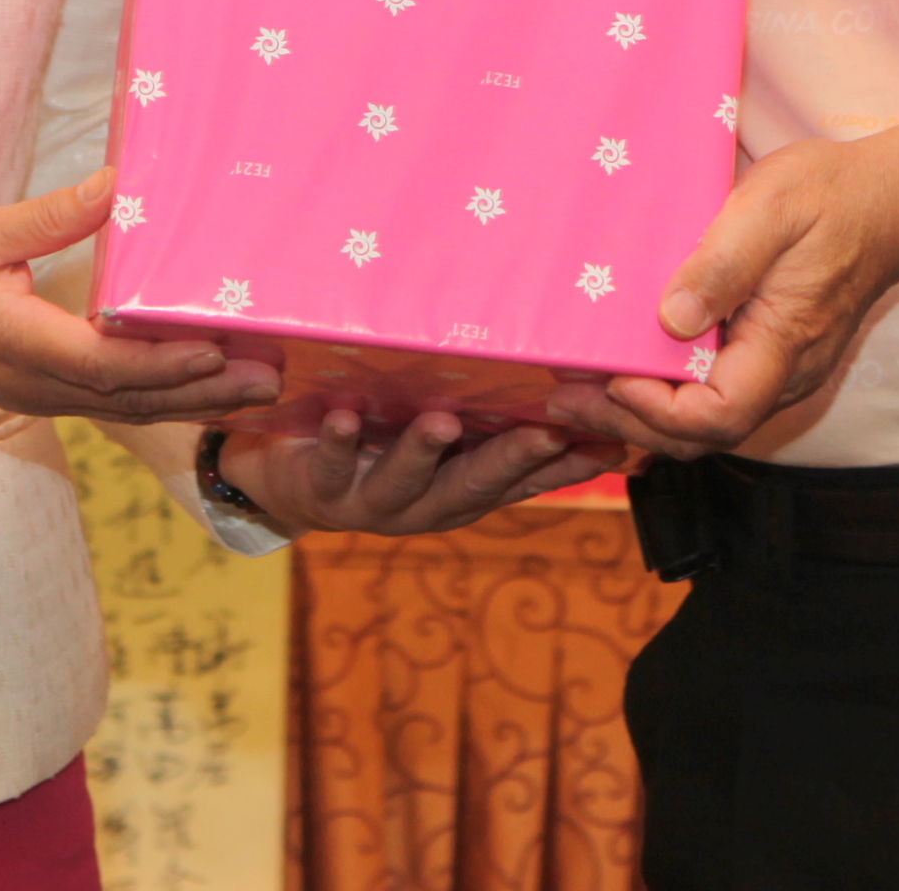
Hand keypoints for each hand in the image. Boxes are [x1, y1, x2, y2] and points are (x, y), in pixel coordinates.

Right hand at [0, 170, 278, 420]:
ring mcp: (41, 398)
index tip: (213, 350)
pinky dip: (165, 404)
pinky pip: (114, 408)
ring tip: (259, 392)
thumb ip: (49, 217)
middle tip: (270, 380)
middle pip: (130, 398)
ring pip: (128, 411)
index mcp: (16, 341)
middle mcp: (36, 383)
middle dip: (202, 392)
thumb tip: (118, 184)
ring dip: (194, 404)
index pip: (99, 362)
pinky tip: (206, 396)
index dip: (160, 362)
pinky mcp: (44, 396)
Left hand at [218, 406, 625, 536]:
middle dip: (510, 460)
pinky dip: (338, 441)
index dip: (564, 468)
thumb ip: (490, 425)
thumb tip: (568, 394)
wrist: (290, 484)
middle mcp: (425, 504)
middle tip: (547, 432)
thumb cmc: (380, 446)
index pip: (523, 481)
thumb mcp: (441, 441)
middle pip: (472, 486)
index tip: (607, 443)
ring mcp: (373, 502)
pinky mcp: (322, 489)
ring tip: (441, 422)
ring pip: (402, 482)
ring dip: (423, 452)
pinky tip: (343, 416)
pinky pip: (331, 465)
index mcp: (462, 490)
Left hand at [548, 116, 898, 458]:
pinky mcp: (767, 355)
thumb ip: (722, 266)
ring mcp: (776, 370)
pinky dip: (663, 395)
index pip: (716, 416)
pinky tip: (623, 369)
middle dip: (627, 422)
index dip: (654, 410)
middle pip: (701, 435)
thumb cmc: (832, 195)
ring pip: (703, 422)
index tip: (607, 376)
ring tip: (576, 390)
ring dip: (638, 414)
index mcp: (783, 345)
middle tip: (561, 399)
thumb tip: (669, 319)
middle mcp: (782, 375)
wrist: (892, 199)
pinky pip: (712, 396)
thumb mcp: (772, 210)